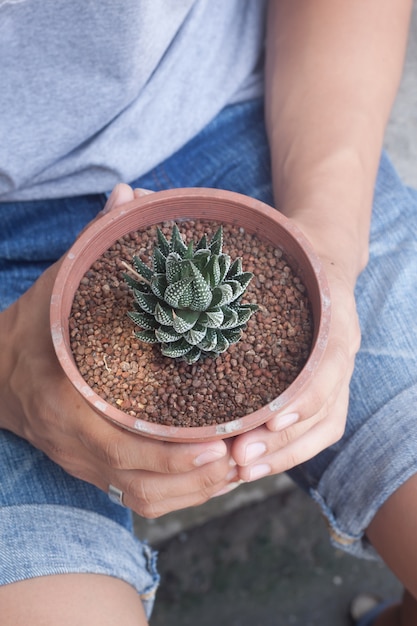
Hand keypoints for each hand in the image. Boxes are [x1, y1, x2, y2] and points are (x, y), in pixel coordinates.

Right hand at [0, 184, 235, 516]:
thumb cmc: (39, 326)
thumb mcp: (63, 282)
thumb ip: (97, 242)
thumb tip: (130, 195)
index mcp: (68, 399)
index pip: (123, 443)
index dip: (174, 454)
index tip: (220, 442)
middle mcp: (78, 442)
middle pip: (145, 483)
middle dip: (200, 478)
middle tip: (247, 454)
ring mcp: (85, 464)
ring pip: (147, 498)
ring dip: (198, 492)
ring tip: (242, 466)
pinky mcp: (95, 471)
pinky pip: (140, 498)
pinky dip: (181, 494)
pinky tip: (214, 475)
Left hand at [230, 227, 360, 480]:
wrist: (323, 259)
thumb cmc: (294, 251)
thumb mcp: (274, 241)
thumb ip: (234, 248)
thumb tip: (158, 225)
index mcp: (334, 316)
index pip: (328, 366)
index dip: (303, 396)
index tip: (270, 419)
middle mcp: (342, 349)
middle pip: (325, 407)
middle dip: (283, 439)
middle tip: (239, 459)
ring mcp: (339, 372)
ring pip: (323, 426)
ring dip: (284, 453)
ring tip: (240, 470)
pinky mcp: (328, 389)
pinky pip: (319, 428)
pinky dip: (289, 450)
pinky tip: (253, 463)